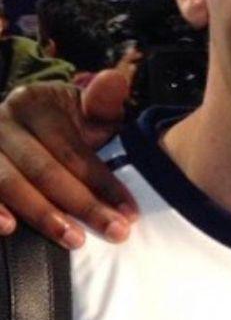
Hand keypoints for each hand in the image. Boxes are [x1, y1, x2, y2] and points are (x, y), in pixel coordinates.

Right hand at [0, 69, 133, 247]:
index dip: (102, 182)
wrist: (23, 125)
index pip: (71, 148)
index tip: (130, 212)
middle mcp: (1, 123)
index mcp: (33, 103)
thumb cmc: (64, 124)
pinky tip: (9, 228)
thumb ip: (102, 102)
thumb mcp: (86, 110)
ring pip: (9, 183)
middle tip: (114, 231)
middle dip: (82, 204)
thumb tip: (114, 80)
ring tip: (73, 238)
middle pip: (43, 170)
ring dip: (42, 214)